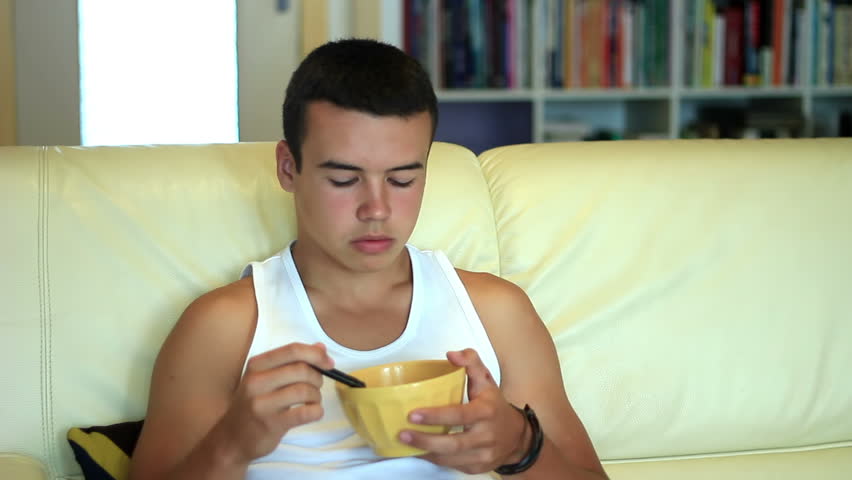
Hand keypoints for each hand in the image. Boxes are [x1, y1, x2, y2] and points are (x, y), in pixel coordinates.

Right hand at [215, 342, 333, 464]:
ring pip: (305, 391)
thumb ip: (292, 361)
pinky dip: (316, 411)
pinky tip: (313, 412)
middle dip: (317, 377)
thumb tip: (321, 348)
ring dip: (316, 396)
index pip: (292, 350)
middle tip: (316, 386)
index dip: (316, 355)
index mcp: (256, 365)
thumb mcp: (266, 377)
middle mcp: (256, 382)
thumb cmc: (254, 404)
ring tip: (312, 401)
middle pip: (301, 370)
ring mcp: (262, 404)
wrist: (232, 438)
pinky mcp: (271, 424)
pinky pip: (305, 413)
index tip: (329, 363)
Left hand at [399, 349, 527, 474]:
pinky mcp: (478, 467)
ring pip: (451, 458)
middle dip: (425, 440)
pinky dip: (435, 459)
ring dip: (426, 452)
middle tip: (403, 433)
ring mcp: (483, 454)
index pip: (460, 415)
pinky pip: (453, 465)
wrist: (518, 437)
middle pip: (453, 443)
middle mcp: (486, 435)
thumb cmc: (495, 405)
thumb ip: (470, 362)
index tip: (413, 414)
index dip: (436, 416)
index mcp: (486, 411)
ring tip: (406, 443)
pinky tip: (421, 451)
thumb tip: (451, 354)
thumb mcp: (486, 380)